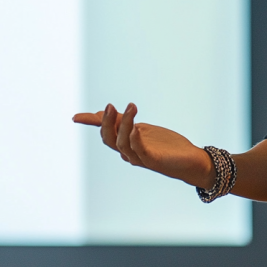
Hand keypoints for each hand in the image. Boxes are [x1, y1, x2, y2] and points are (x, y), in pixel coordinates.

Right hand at [73, 104, 214, 187]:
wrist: (190, 161)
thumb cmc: (167, 147)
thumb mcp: (145, 129)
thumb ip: (127, 123)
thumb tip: (107, 112)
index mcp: (126, 143)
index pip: (106, 132)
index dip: (92, 123)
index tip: (76, 117)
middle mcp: (129, 152)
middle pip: (109, 139)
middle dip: (106, 122)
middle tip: (109, 105)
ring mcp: (140, 157)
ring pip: (122, 143)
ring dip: (124, 124)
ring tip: (131, 107)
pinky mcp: (154, 161)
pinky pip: (140, 151)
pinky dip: (135, 139)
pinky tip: (137, 128)